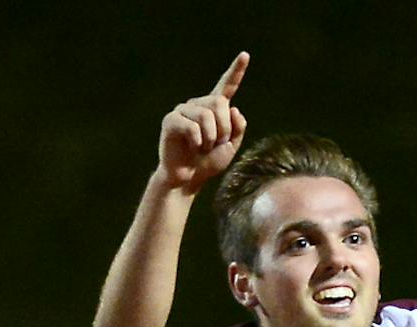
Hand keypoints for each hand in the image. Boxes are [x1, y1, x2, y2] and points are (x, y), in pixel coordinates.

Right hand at [157, 52, 249, 192]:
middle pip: (219, 103)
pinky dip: (197, 142)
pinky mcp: (171, 121)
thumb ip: (238, 128)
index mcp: (213, 109)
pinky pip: (192, 127)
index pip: (226, 86)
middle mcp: (197, 105)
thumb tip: (232, 108)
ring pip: (206, 115)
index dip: (236, 71)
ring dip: (211, 138)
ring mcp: (182, 111)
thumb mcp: (230, 147)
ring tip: (203, 148)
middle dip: (224, 128)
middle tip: (216, 144)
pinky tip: (193, 148)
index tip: (245, 55)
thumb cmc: (207, 163)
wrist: (187, 180)